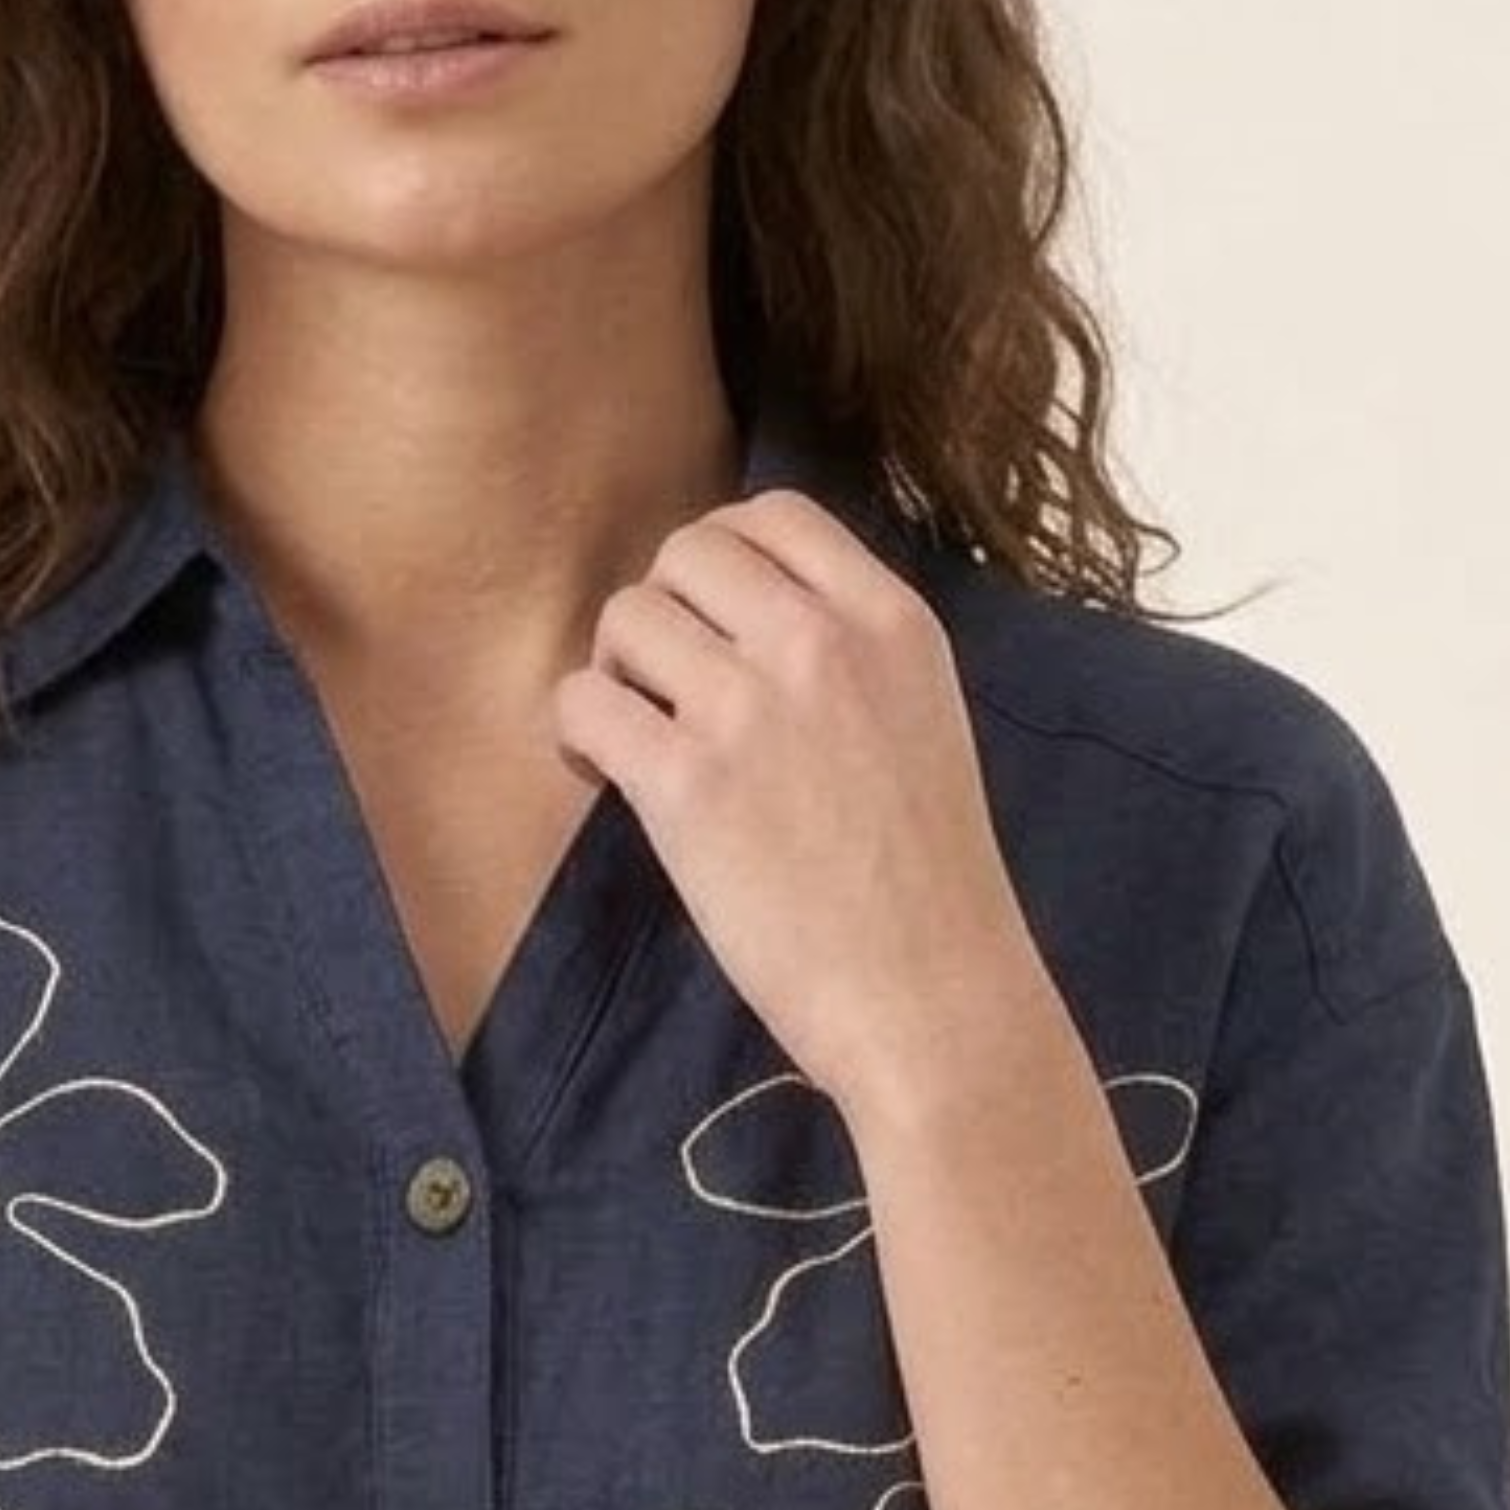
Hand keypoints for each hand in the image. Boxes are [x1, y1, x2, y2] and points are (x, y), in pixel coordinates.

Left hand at [549, 487, 1037, 1112]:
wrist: (932, 995)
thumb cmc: (929, 884)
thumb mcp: (925, 722)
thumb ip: (854, 656)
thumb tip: (753, 621)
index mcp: (891, 622)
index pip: (776, 515)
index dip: (723, 560)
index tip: (714, 624)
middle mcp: (820, 643)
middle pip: (687, 553)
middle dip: (663, 611)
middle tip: (666, 686)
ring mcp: (750, 709)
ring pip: (626, 618)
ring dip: (615, 671)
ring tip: (638, 737)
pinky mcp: (685, 784)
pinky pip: (584, 702)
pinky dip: (578, 732)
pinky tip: (606, 774)